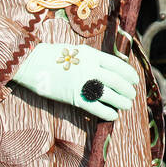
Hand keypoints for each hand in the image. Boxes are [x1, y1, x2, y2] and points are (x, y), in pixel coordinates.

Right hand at [11, 43, 138, 121]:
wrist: (31, 63)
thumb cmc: (52, 56)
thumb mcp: (76, 51)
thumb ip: (92, 59)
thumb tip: (108, 68)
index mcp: (92, 55)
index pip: (118, 65)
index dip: (129, 74)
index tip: (134, 80)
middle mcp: (90, 69)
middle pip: (117, 81)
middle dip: (128, 89)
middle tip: (132, 94)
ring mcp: (83, 84)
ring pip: (110, 95)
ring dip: (122, 102)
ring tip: (126, 105)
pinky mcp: (75, 98)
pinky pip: (97, 108)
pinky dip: (108, 113)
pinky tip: (113, 115)